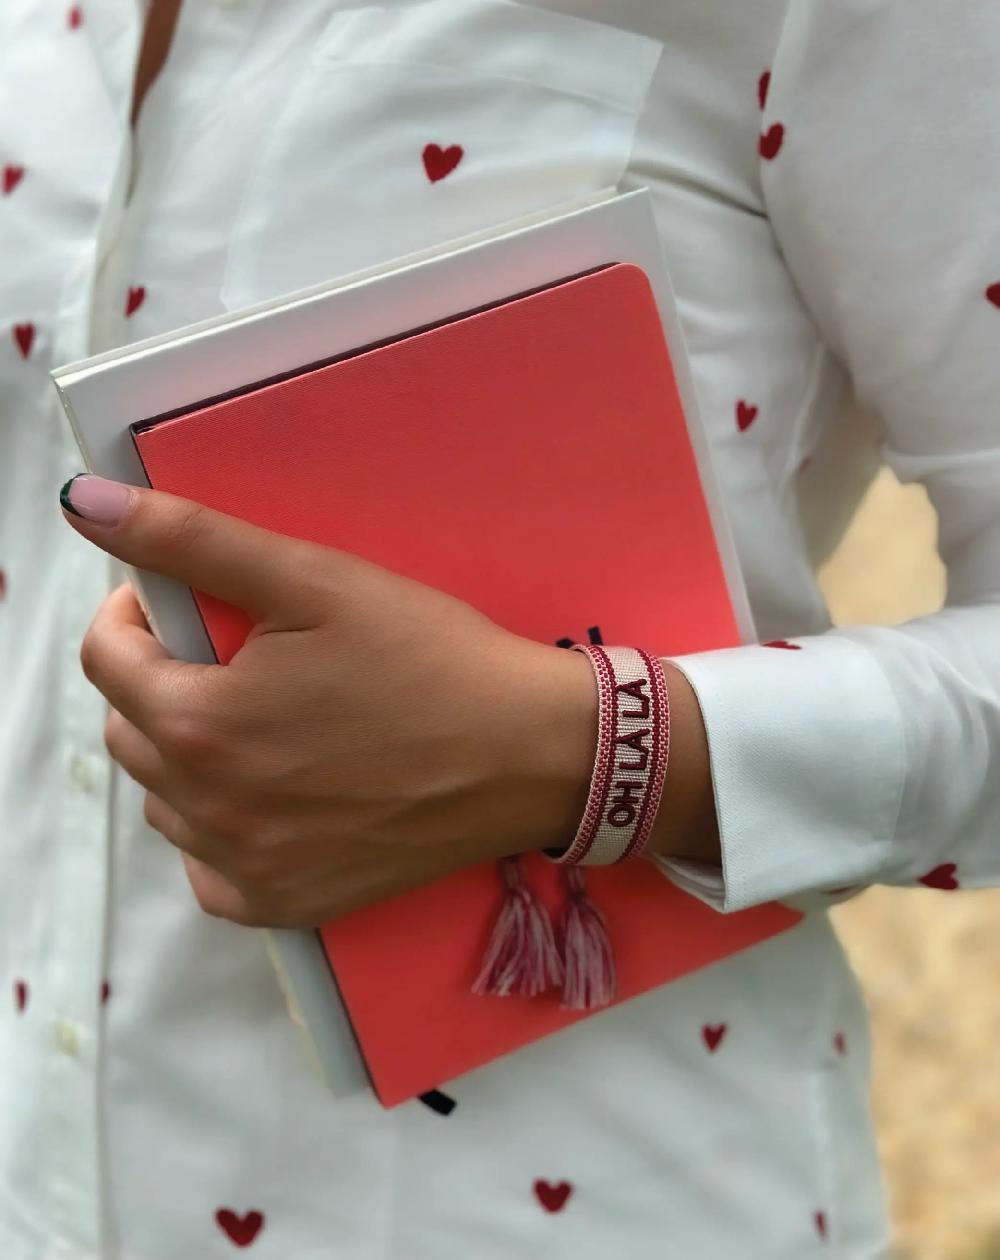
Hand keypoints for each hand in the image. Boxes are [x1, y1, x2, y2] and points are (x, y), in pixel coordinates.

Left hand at [61, 474, 598, 927]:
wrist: (529, 753)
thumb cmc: (428, 658)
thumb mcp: (314, 582)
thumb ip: (193, 540)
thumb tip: (81, 503)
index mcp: (199, 722)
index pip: (106, 657)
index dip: (137, 613)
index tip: (189, 603)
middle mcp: (206, 809)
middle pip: (130, 728)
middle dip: (163, 678)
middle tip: (239, 656)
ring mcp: (246, 867)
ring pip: (166, 798)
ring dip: (187, 752)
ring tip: (262, 720)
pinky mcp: (287, 904)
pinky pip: (208, 868)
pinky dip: (219, 829)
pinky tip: (271, 795)